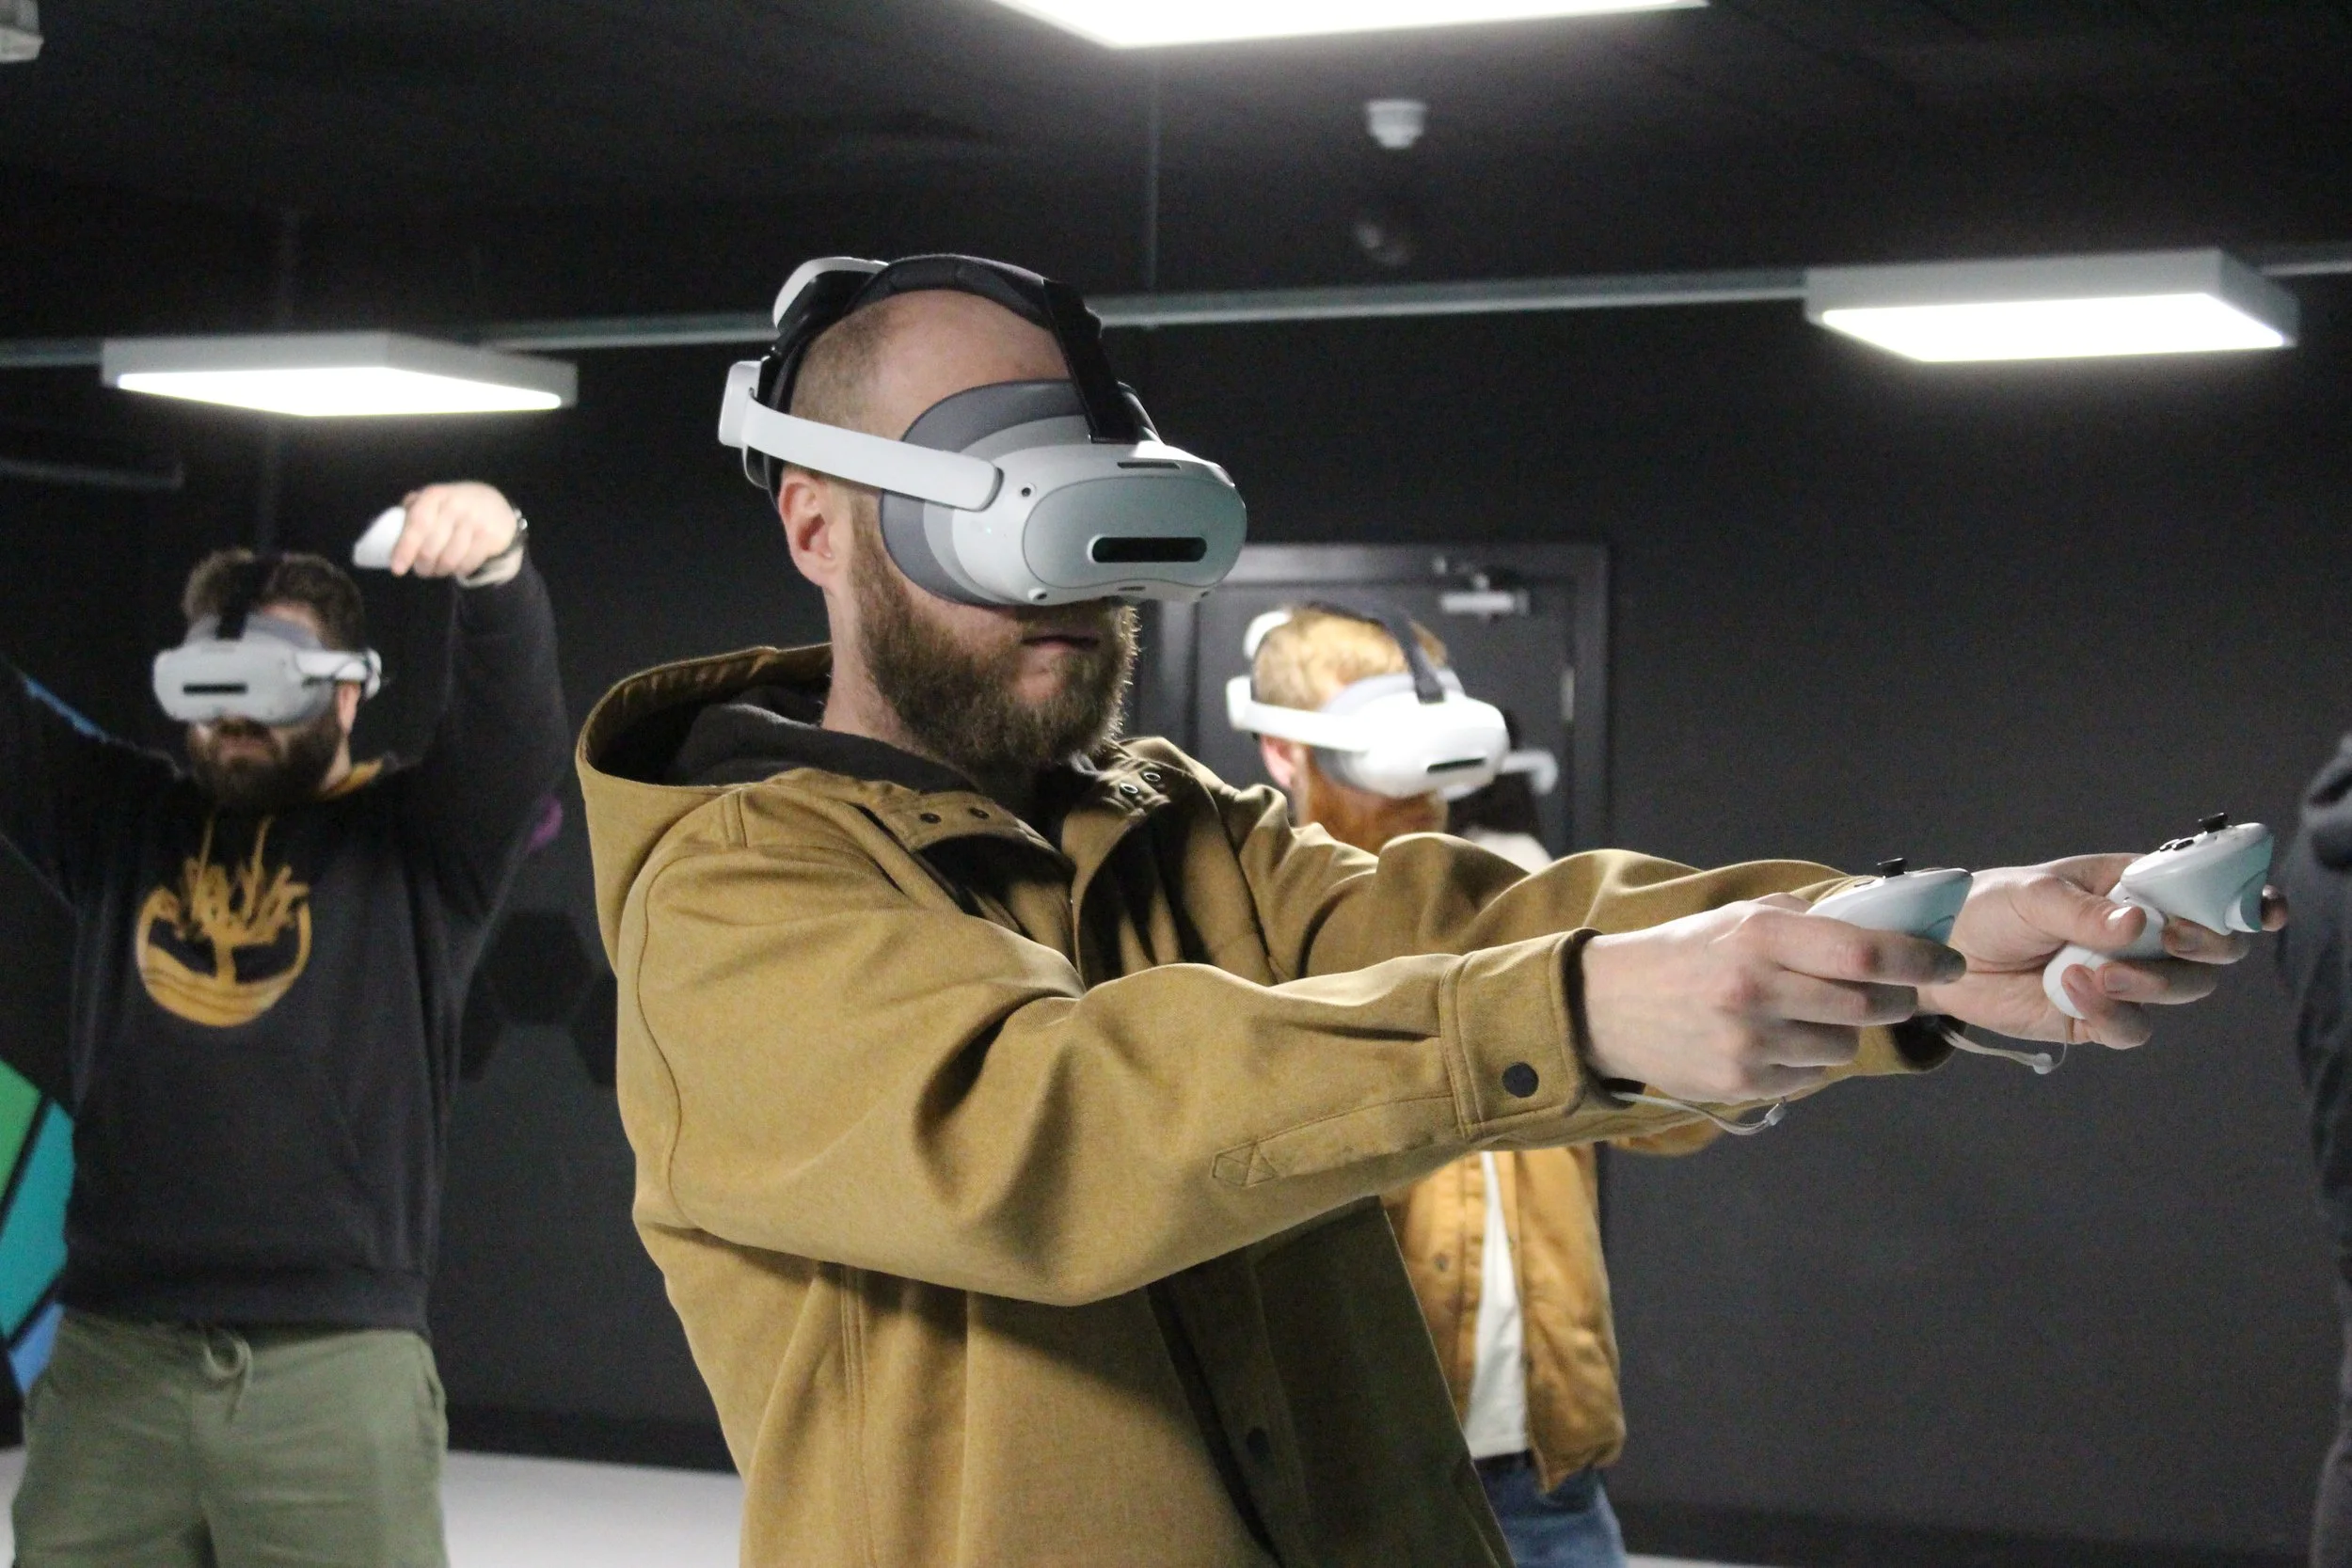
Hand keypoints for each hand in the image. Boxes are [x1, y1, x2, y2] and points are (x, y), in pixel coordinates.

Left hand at [384, 482, 520, 578]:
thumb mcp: (434, 500)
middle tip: (422, 570)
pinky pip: (468, 563)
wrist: (496, 505)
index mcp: (435, 496)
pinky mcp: (491, 536)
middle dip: (423, 566)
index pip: (417, 523)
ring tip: (438, 570)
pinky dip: (460, 571)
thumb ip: (413, 510)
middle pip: (431, 548)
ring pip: (450, 559)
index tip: (398, 568)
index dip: (405, 547)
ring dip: (440, 570)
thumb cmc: (454, 507)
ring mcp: (476, 521)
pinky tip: (457, 568)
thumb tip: (391, 531)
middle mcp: (456, 505)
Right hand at [1580, 897, 1965, 1101]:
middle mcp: (1757, 988)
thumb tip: (1880, 928)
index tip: (1950, 963)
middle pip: (1867, 1005)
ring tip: (1801, 1017)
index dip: (1919, 960)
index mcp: (1761, 935)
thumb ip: (1805, 920)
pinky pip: (1809, 1078)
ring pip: (1843, 1048)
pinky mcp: (1740, 1082)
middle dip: (1892, 999)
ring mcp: (1748, 1041)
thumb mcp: (1738, 918)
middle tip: (1889, 993)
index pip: (1865, 952)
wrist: (1606, 1006)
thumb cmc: (1685, 956)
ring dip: (1840, 1034)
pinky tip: (1771, 1043)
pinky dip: (1804, 1062)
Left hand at [1916, 856, 2288, 1047]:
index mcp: (2133, 886)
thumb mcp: (2030, 894)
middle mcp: (2141, 933)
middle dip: (2202, 945)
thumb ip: (2084, 909)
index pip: (2206, 890)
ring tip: (2091, 970)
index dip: (2245, 900)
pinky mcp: (2098, 1018)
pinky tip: (2073, 994)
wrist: (1943, 958)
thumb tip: (2138, 924)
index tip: (2264, 910)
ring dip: (2150, 982)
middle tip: (2163, 938)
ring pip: (2181, 989)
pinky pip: (2132, 1028)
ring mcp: (2125, 977)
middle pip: (2213, 948)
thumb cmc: (1988, 907)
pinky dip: (2112, 1015)